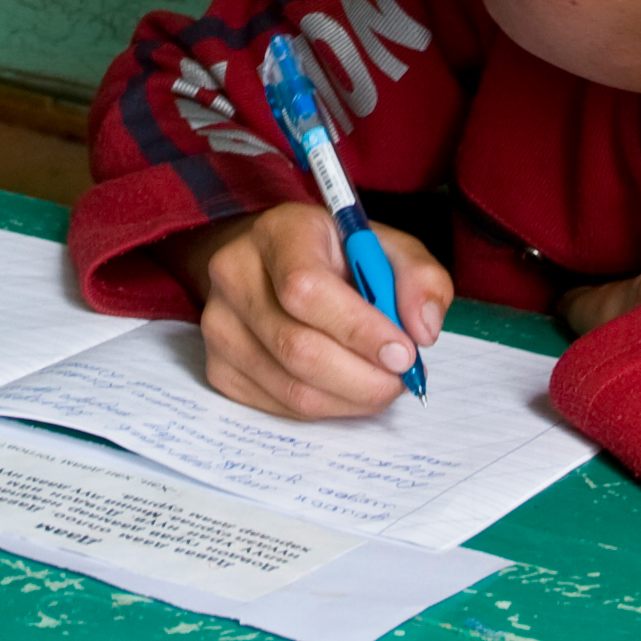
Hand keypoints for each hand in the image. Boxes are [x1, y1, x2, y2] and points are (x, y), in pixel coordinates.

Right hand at [181, 203, 451, 419]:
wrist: (272, 266)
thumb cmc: (336, 257)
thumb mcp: (386, 248)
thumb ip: (419, 279)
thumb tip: (422, 331)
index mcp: (279, 232)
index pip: (306, 289)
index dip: (358, 329)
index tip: (403, 353)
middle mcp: (234, 274)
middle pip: (297, 348)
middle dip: (364, 377)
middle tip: (400, 379)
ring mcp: (218, 324)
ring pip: (293, 388)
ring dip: (351, 399)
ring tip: (379, 382)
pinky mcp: (218, 367)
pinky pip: (280, 408)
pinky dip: (327, 408)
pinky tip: (345, 386)